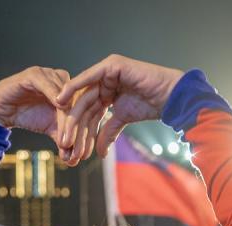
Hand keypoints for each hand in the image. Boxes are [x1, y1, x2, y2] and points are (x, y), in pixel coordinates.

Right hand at [0, 66, 99, 165]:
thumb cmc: (28, 115)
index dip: (84, 134)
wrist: (2, 109)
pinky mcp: (36, 74)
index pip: (84, 112)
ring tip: (65, 140)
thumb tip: (73, 160)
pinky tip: (59, 107)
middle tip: (75, 151)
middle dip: (77, 130)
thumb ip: (62, 141)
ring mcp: (50, 75)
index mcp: (71, 92)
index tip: (83, 155)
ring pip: (65, 97)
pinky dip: (54, 96)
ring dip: (67, 119)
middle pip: (77, 105)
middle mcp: (64, 81)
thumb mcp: (49, 129)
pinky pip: (48, 84)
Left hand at [56, 54, 184, 156]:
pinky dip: (74, 87)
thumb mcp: (122, 120)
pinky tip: (61, 99)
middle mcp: (105, 79)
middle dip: (73, 125)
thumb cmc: (151, 106)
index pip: (89, 111)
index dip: (80, 130)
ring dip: (72, 113)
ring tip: (64, 132)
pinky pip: (89, 77)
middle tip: (64, 144)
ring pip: (84, 94)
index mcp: (107, 90)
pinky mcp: (111, 65)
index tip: (70, 148)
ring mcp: (108, 70)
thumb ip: (108, 132)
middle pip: (84, 104)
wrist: (171, 98)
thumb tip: (99, 153)